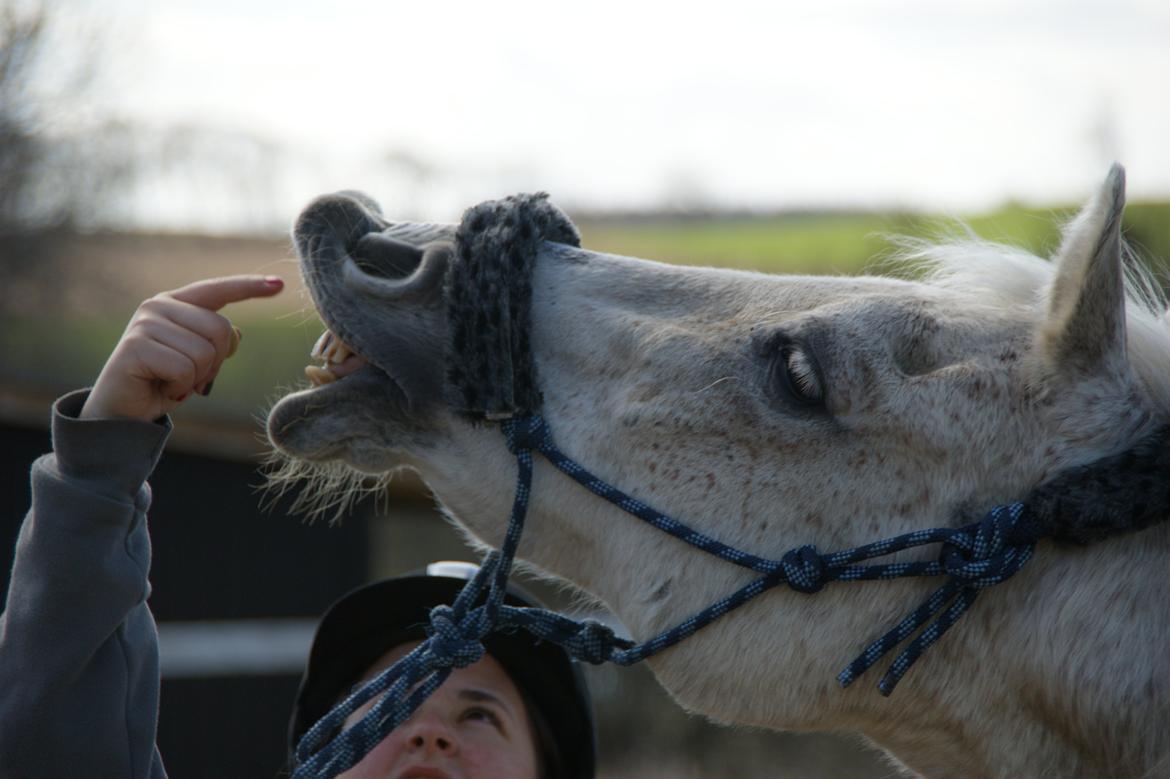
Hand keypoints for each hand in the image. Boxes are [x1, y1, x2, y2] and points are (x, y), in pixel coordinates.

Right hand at [80, 275, 284, 421]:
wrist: (123, 411)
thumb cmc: (164, 382)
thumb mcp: (198, 360)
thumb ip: (216, 341)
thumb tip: (235, 334)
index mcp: (176, 303)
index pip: (218, 289)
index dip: (249, 287)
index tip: (280, 284)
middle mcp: (158, 305)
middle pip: (221, 329)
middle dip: (216, 363)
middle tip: (191, 378)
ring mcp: (145, 323)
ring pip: (204, 353)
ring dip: (196, 378)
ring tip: (173, 382)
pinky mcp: (136, 346)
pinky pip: (184, 369)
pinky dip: (180, 387)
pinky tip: (162, 387)